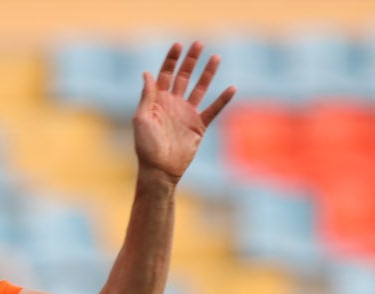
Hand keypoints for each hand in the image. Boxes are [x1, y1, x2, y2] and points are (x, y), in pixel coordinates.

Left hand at [133, 42, 234, 185]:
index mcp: (158, 100)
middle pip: (184, 76)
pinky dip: (222, 100)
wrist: (160, 170)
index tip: (178, 45)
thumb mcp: (142, 118)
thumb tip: (147, 73)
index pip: (166, 74)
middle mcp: (173, 104)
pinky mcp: (198, 125)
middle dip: (191, 60)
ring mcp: (187, 113)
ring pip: (200, 88)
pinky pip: (213, 109)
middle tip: (199, 43)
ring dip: (207, 73)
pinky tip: (232, 88)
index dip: (172, 59)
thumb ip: (147, 96)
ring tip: (215, 57)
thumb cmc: (146, 147)